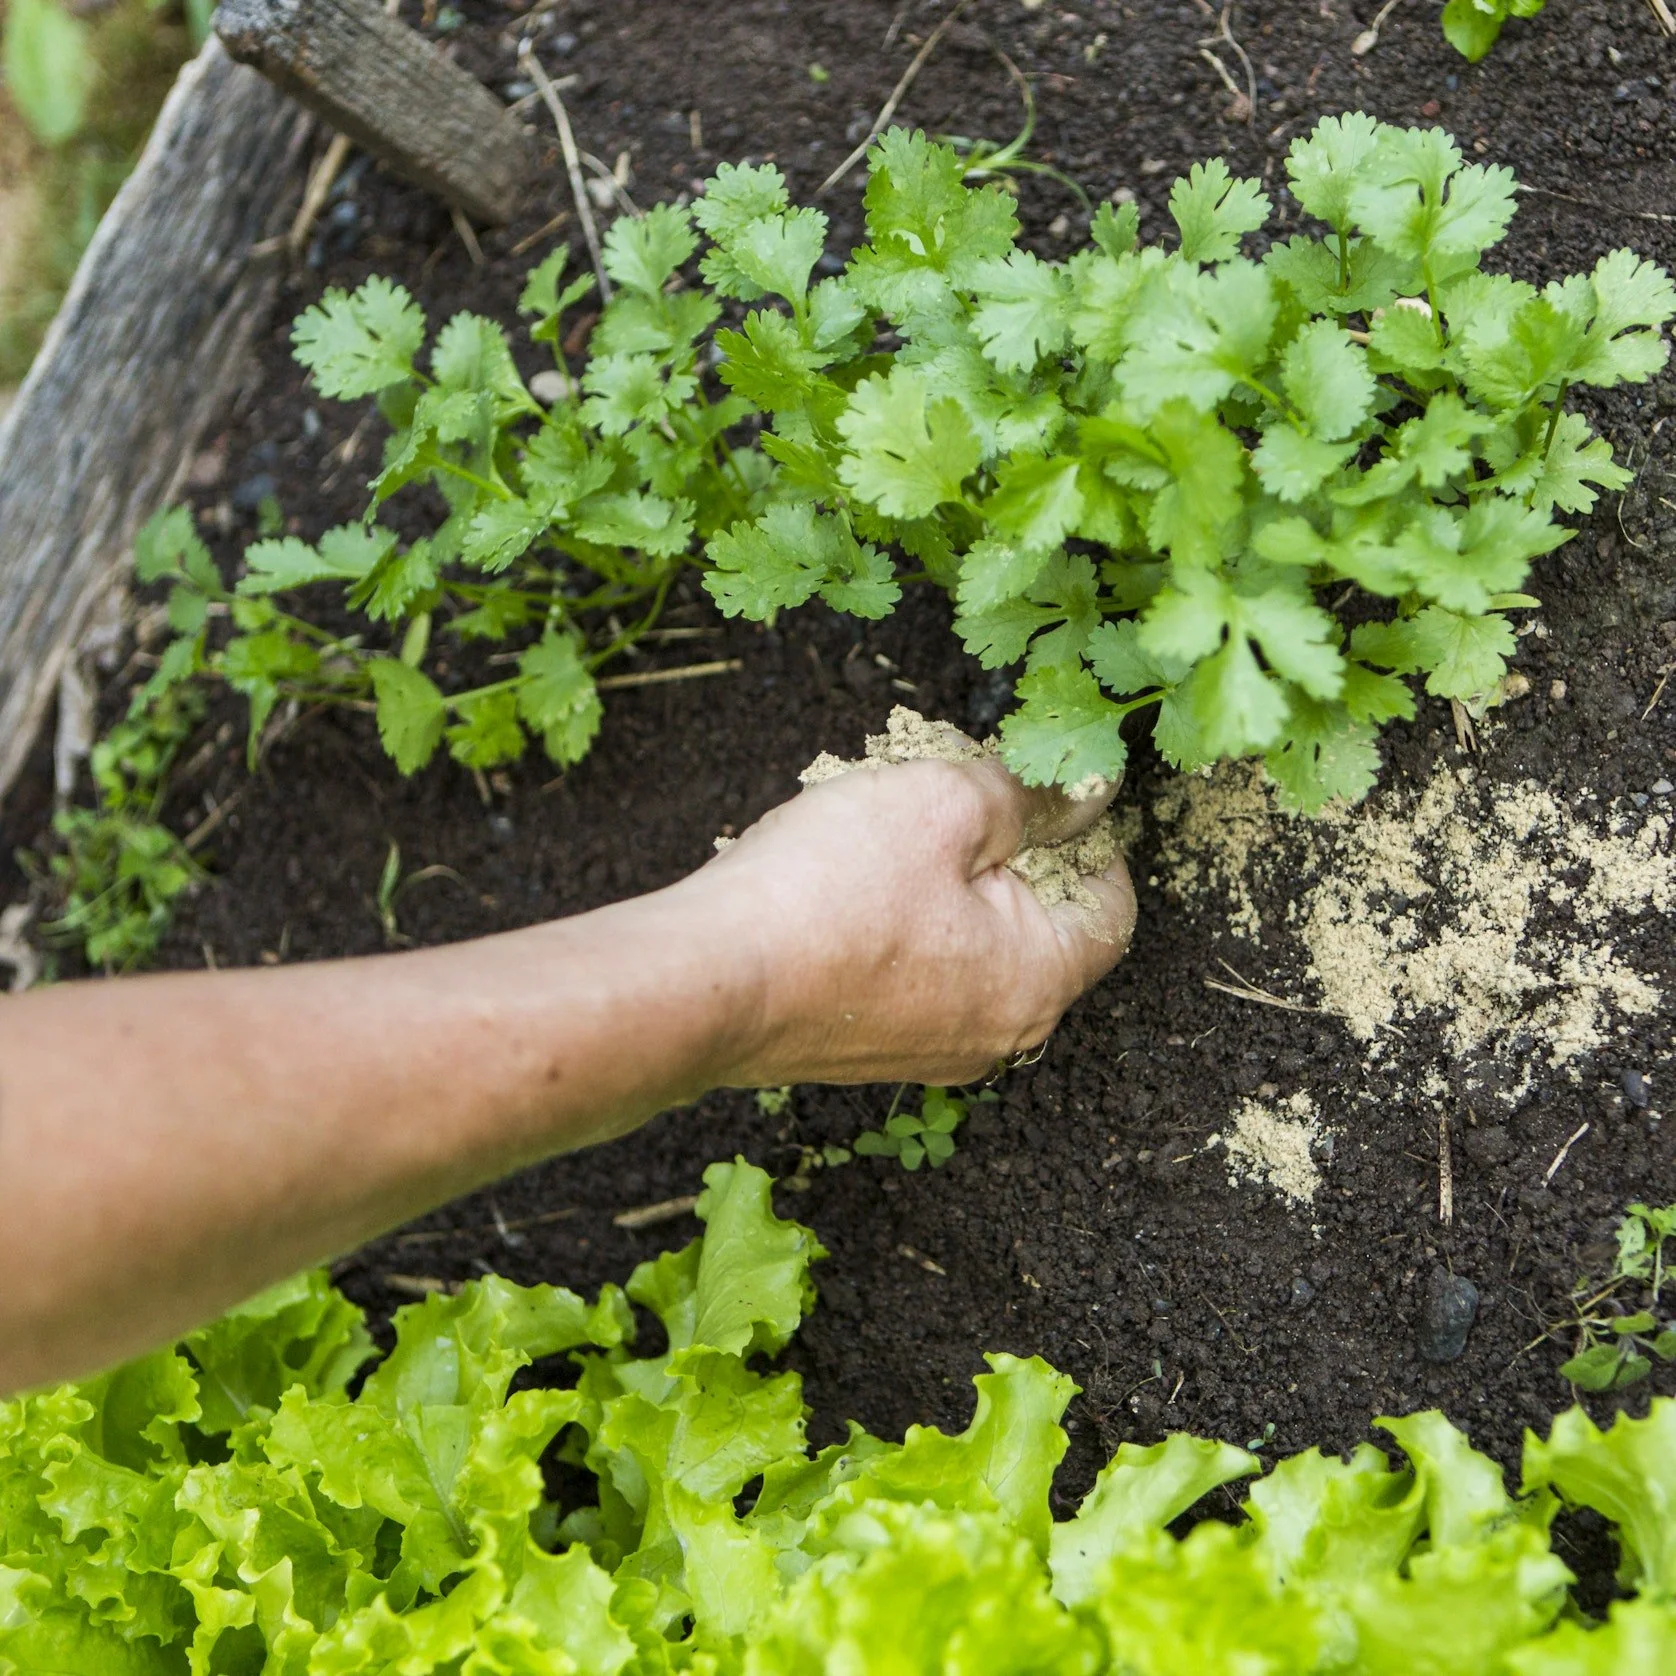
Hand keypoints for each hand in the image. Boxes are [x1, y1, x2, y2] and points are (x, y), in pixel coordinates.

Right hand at [691, 752, 1136, 1086]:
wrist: (708, 979)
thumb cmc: (827, 893)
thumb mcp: (942, 803)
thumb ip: (1026, 794)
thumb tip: (1086, 791)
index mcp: (1034, 983)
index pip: (1112, 909)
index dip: (1095, 836)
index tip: (1055, 789)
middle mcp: (992, 1034)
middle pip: (1039, 927)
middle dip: (1012, 851)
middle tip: (964, 792)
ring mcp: (925, 1049)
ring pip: (969, 946)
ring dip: (949, 880)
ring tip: (895, 826)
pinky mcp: (865, 1046)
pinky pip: (911, 969)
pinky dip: (901, 918)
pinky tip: (850, 876)